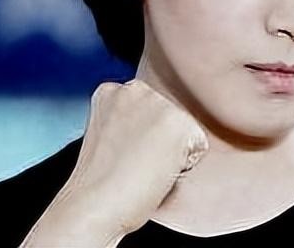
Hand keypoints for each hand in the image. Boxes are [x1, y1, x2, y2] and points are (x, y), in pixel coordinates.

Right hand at [23, 79, 208, 245]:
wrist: (94, 205)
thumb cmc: (100, 184)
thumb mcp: (106, 136)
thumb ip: (128, 120)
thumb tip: (155, 129)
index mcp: (111, 90)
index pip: (149, 110)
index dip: (141, 138)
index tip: (123, 153)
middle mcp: (136, 88)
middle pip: (169, 116)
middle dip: (160, 140)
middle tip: (133, 163)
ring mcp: (158, 103)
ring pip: (185, 130)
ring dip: (173, 151)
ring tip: (143, 167)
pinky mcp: (179, 122)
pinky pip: (198, 148)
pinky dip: (185, 165)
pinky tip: (157, 171)